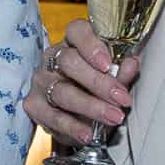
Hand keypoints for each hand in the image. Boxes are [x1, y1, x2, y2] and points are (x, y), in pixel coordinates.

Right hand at [25, 18, 139, 146]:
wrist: (77, 117)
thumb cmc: (96, 90)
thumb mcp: (113, 80)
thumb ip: (122, 73)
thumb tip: (132, 64)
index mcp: (73, 43)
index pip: (77, 31)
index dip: (91, 45)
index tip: (108, 64)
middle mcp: (53, 58)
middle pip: (69, 62)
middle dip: (99, 82)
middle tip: (121, 99)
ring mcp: (41, 81)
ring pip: (62, 91)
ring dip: (91, 106)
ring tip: (113, 117)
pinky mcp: (33, 104)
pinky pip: (52, 116)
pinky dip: (72, 126)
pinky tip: (88, 133)